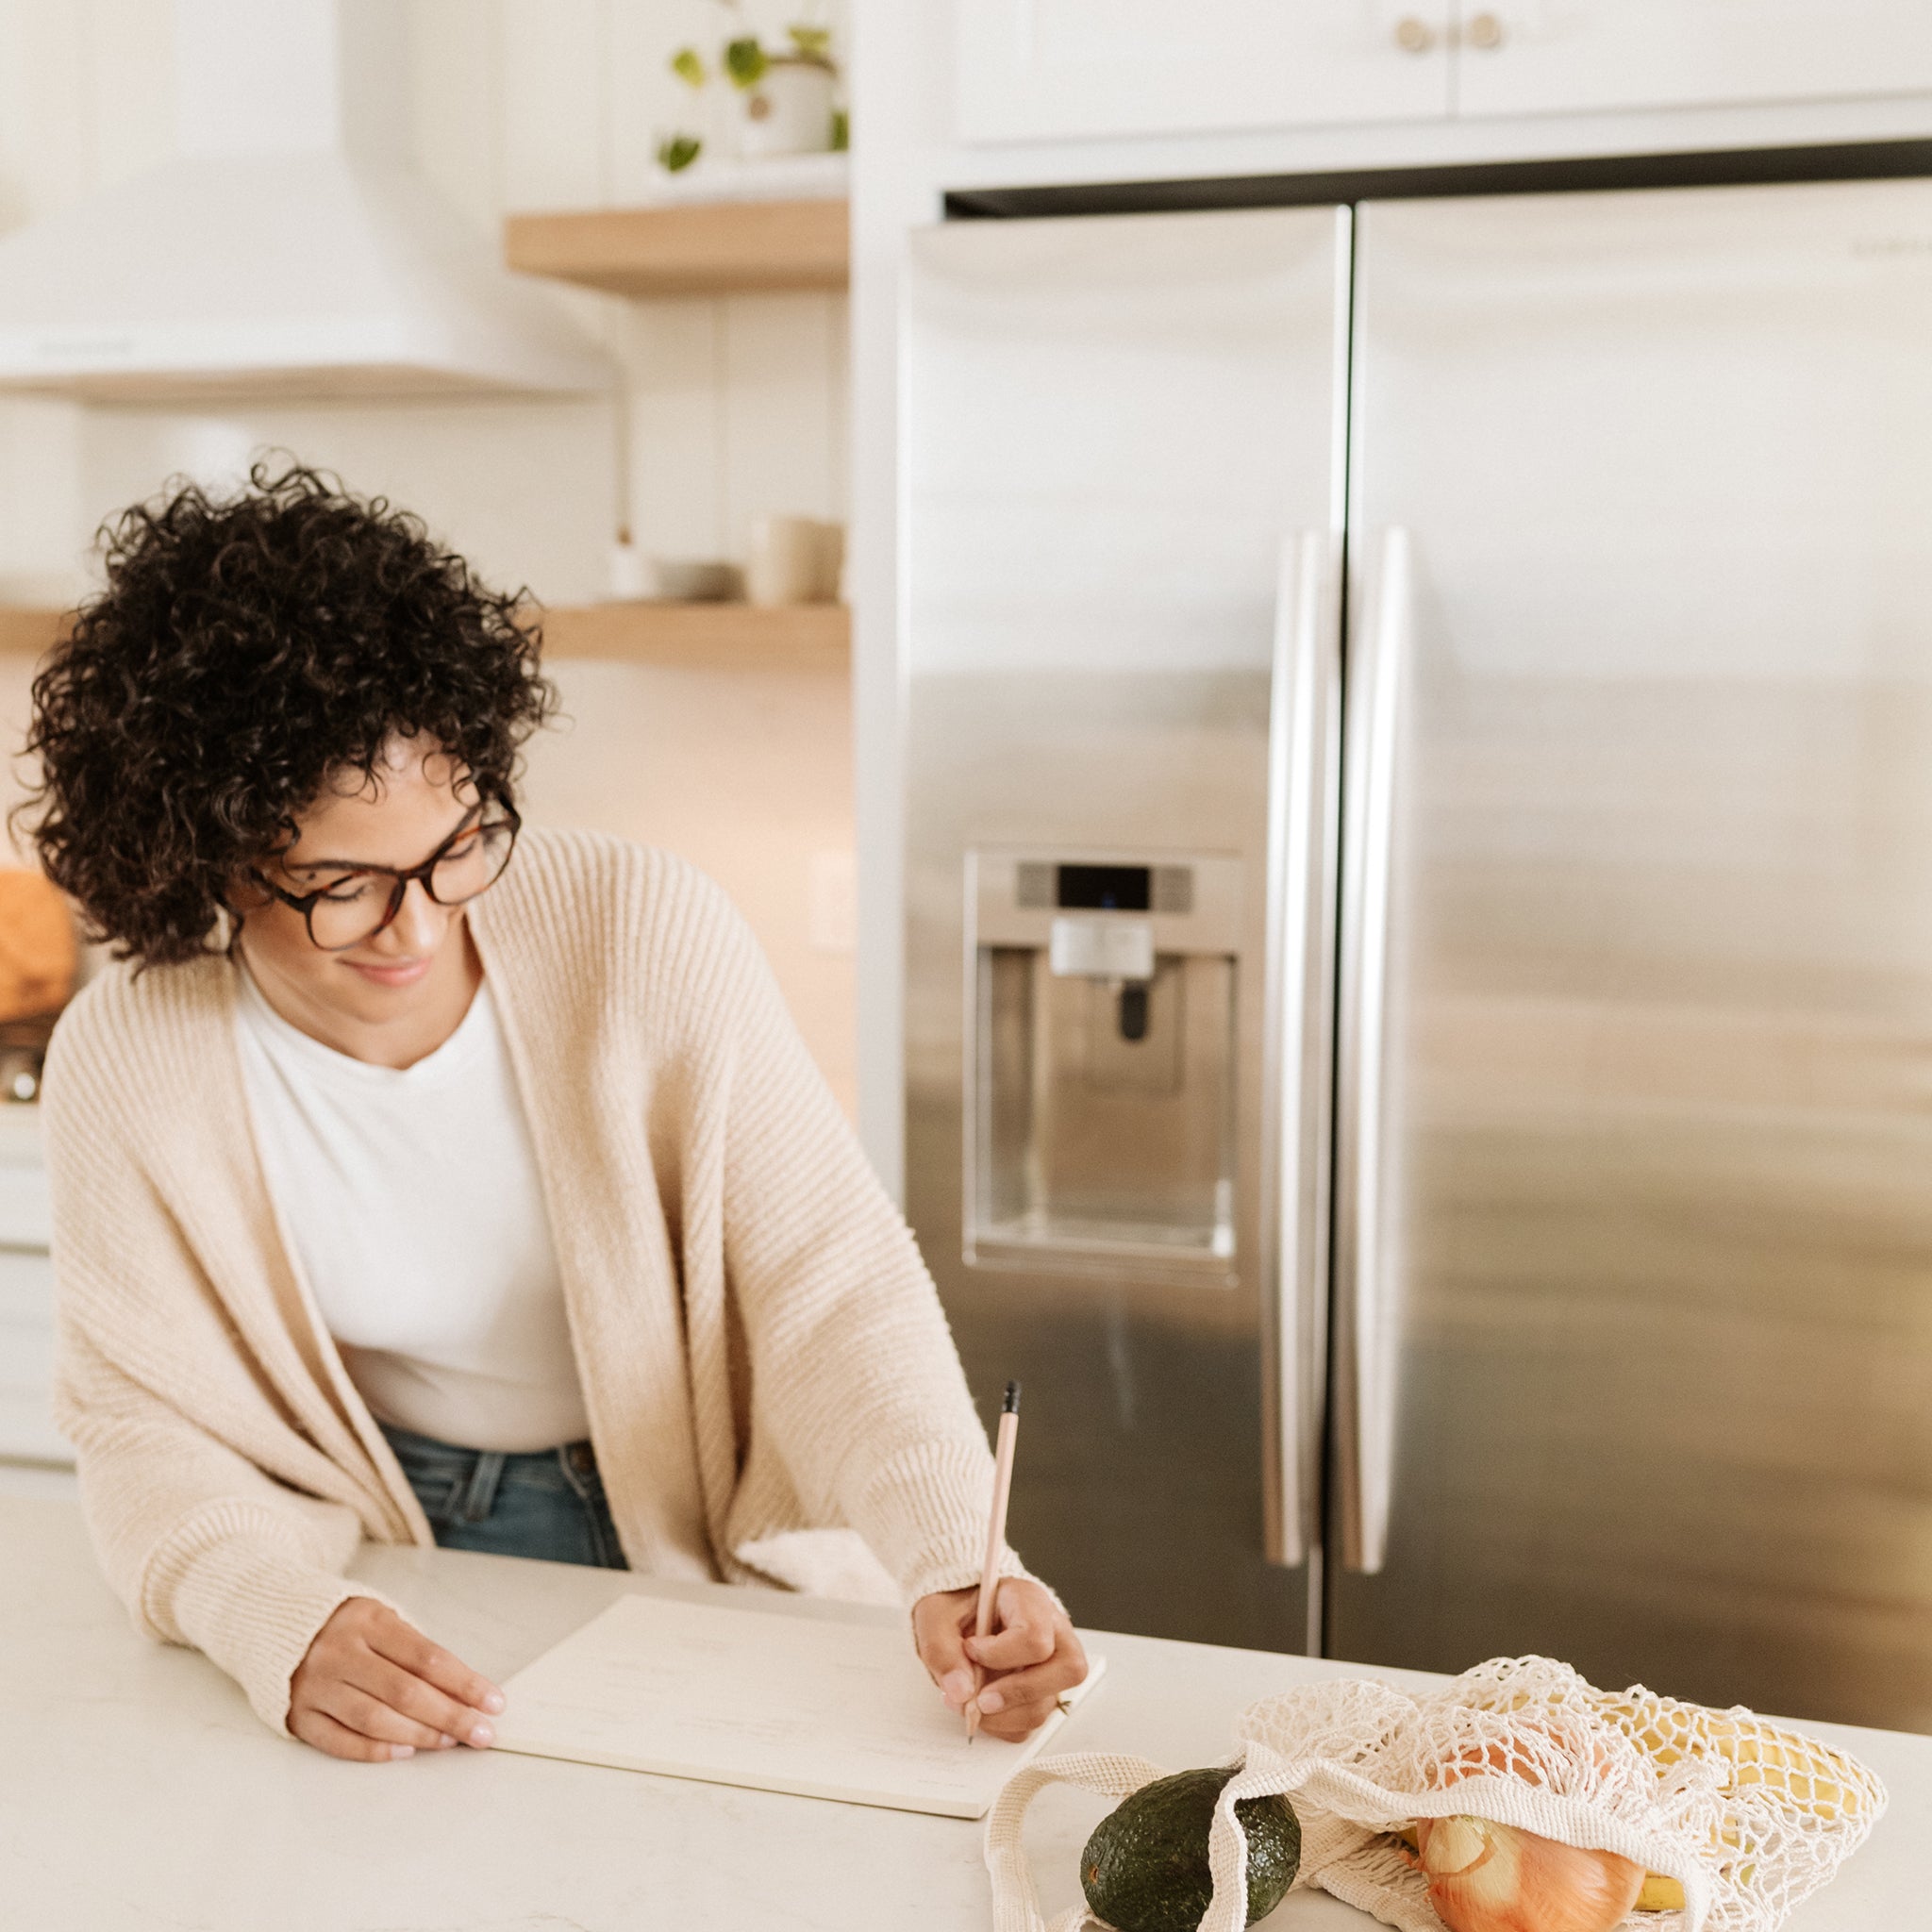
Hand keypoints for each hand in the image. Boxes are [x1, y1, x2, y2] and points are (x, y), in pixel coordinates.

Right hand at [288, 1596, 504, 1762]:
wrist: (275, 1623)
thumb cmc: (346, 1625)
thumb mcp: (381, 1620)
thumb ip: (415, 1651)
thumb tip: (464, 1692)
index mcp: (368, 1620)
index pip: (427, 1657)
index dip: (465, 1683)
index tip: (494, 1702)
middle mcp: (339, 1652)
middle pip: (405, 1691)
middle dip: (451, 1715)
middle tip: (481, 1733)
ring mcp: (315, 1685)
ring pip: (374, 1718)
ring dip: (418, 1735)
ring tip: (449, 1742)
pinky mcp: (297, 1714)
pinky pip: (339, 1740)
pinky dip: (374, 1751)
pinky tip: (405, 1754)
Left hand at [911, 1577, 1087, 1741]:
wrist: (957, 1612)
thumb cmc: (953, 1606)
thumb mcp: (935, 1616)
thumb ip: (942, 1650)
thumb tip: (961, 1692)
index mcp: (1028, 1600)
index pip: (1036, 1636)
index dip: (1000, 1655)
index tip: (969, 1650)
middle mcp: (1052, 1630)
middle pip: (1068, 1669)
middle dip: (1017, 1693)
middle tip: (979, 1698)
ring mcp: (1051, 1663)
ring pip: (1049, 1702)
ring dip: (1004, 1715)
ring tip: (968, 1702)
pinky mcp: (1042, 1690)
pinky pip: (1033, 1720)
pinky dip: (1004, 1724)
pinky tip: (981, 1707)